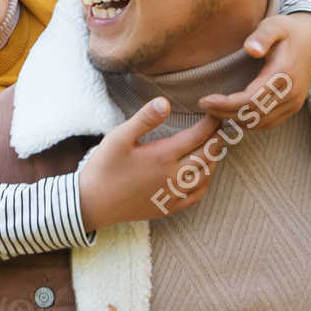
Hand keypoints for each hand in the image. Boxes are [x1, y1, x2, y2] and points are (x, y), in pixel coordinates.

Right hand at [77, 96, 223, 227]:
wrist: (92, 204)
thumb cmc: (103, 168)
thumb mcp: (119, 138)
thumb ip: (144, 119)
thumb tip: (165, 102)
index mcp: (163, 156)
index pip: (199, 136)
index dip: (211, 123)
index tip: (215, 113)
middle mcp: (173, 176)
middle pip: (207, 155)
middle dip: (216, 139)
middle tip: (219, 127)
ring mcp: (172, 194)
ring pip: (205, 176)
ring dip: (213, 160)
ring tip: (213, 147)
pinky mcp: (167, 208)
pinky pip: (195, 196)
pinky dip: (205, 183)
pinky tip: (203, 175)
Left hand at [197, 12, 310, 129]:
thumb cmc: (287, 30)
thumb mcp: (274, 25)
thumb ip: (262, 36)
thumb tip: (251, 49)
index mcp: (284, 75)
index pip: (250, 100)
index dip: (225, 104)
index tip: (204, 100)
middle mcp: (291, 93)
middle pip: (252, 115)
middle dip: (225, 113)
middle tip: (204, 105)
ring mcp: (294, 103)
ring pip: (260, 123)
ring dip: (235, 119)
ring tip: (215, 109)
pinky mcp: (293, 107)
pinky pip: (268, 123)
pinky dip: (249, 122)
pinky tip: (233, 112)